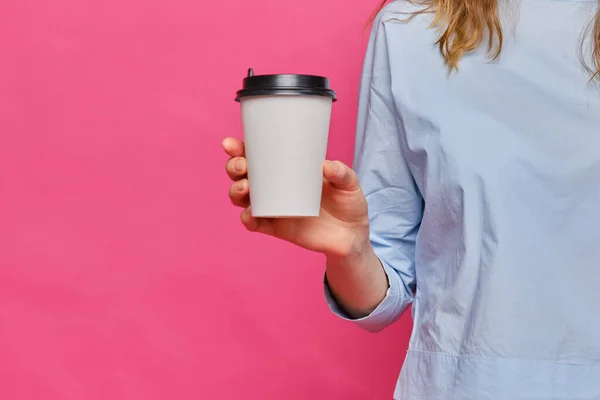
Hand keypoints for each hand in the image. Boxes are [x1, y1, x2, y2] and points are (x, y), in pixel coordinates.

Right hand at [222, 137, 370, 258]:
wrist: (351, 236)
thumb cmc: (348, 203)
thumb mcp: (350, 184)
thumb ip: (342, 174)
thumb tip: (327, 166)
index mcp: (287, 168)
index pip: (258, 155)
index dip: (240, 149)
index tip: (231, 144)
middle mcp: (275, 186)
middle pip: (243, 174)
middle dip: (234, 167)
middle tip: (242, 166)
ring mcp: (273, 207)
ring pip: (242, 197)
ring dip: (236, 191)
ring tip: (245, 188)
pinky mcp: (276, 227)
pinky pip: (255, 223)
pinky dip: (248, 218)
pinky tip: (250, 214)